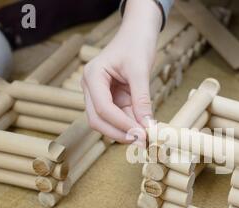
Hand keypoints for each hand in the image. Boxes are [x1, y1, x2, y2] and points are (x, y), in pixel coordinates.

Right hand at [82, 0, 161, 145]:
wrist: (137, 33)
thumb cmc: (136, 45)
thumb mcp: (140, 71)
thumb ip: (142, 99)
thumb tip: (147, 126)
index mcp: (93, 76)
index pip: (103, 108)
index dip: (121, 125)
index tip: (140, 134)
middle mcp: (91, 88)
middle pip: (98, 120)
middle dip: (119, 133)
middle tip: (141, 142)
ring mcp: (99, 95)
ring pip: (107, 122)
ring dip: (125, 131)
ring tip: (146, 138)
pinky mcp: (111, 99)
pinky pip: (118, 117)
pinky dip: (130, 125)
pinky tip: (144, 130)